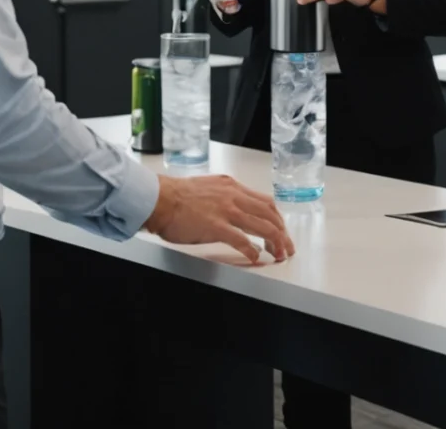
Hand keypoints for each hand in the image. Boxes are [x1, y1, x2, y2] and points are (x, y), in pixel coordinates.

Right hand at [143, 174, 294, 264]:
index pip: (266, 202)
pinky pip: (242, 240)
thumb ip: (225, 196)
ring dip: (275, 242)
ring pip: (262, 226)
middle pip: (270, 214)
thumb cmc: (177, 196)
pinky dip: (252, 250)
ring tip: (278, 255)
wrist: (158, 199)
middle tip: (286, 248)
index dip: (277, 219)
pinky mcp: (216, 226)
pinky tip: (256, 258)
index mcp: (232, 187)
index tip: (281, 232)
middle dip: (282, 233)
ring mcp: (226, 211)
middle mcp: (234, 196)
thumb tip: (236, 209)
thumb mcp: (209, 188)